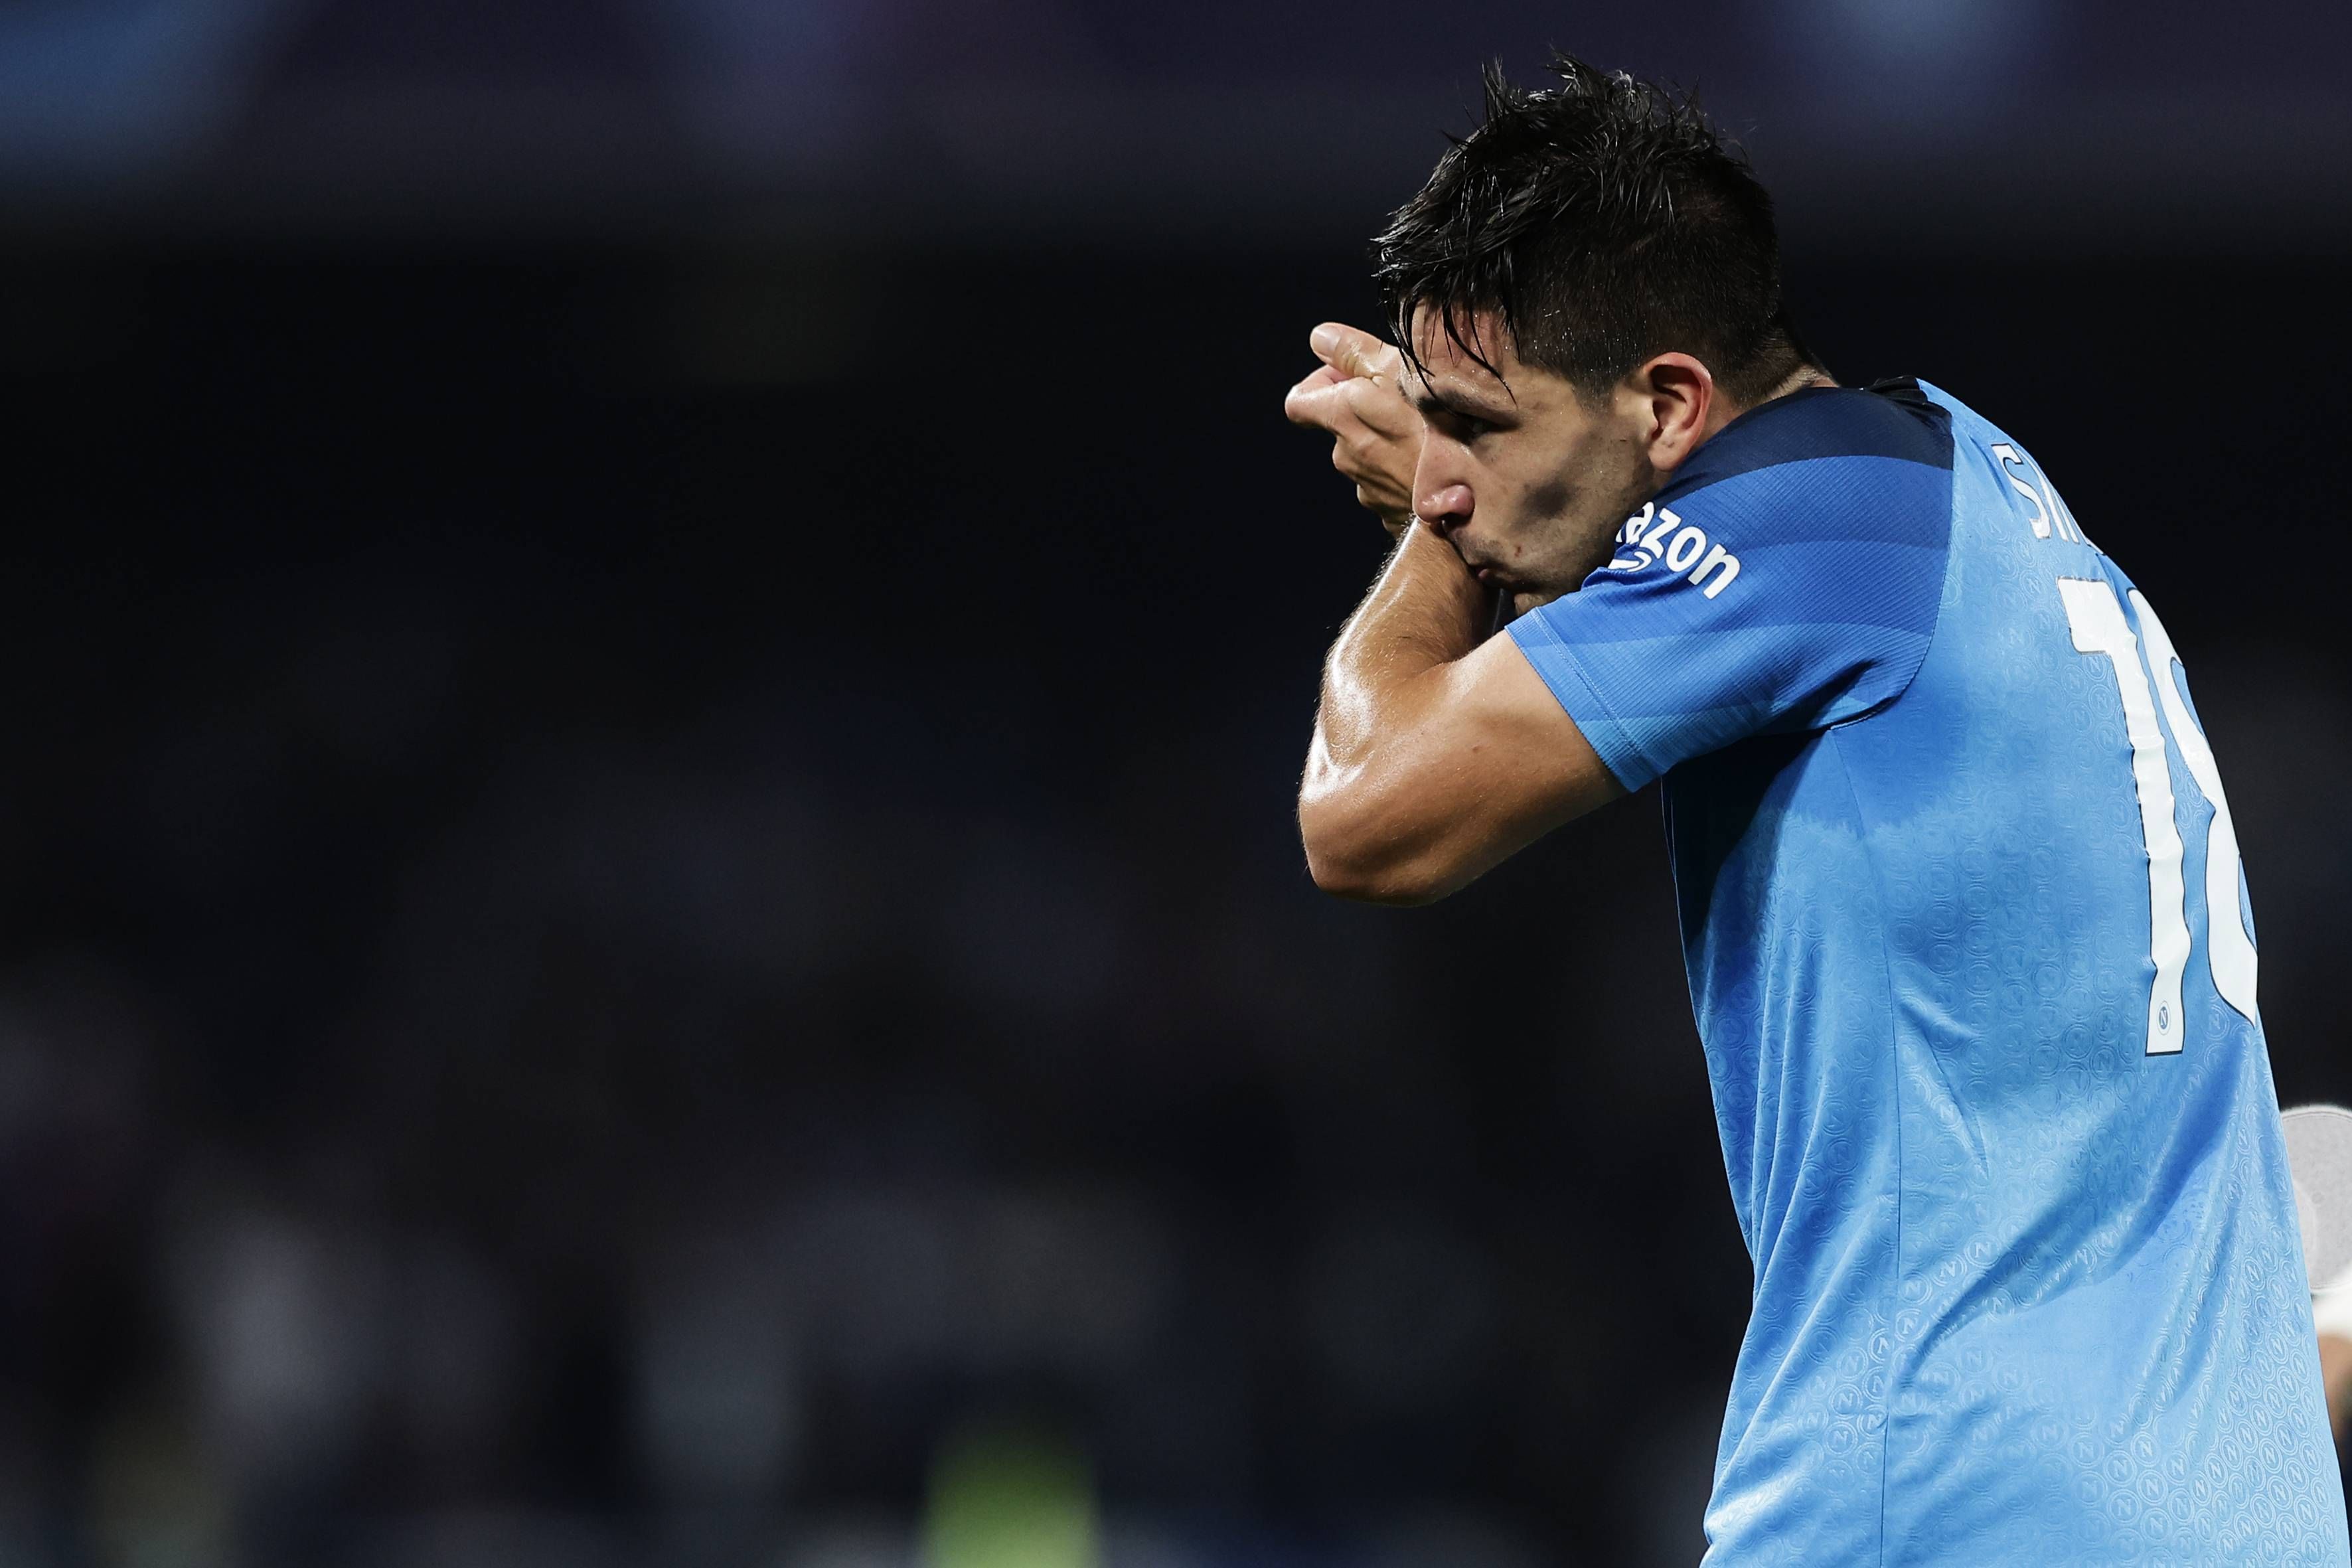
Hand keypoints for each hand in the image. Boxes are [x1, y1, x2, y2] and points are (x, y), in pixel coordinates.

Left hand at [1283, 321, 1421, 536]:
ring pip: (1369, 453)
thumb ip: (1352, 351)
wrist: (1473, 496)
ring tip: (1428, 430)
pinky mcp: (1391, 511)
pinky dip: (1405, 468)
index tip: (1352, 376)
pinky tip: (1435, 460)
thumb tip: (1320, 338)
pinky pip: (1391, 481)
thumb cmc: (1437, 426)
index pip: (1297, 401)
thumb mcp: (1398, 369)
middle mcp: (1345, 456)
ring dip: (1388, 438)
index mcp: (1340, 418)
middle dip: (1365, 408)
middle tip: (1406, 397)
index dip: (1320, 383)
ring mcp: (1368, 488)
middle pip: (1340, 425)